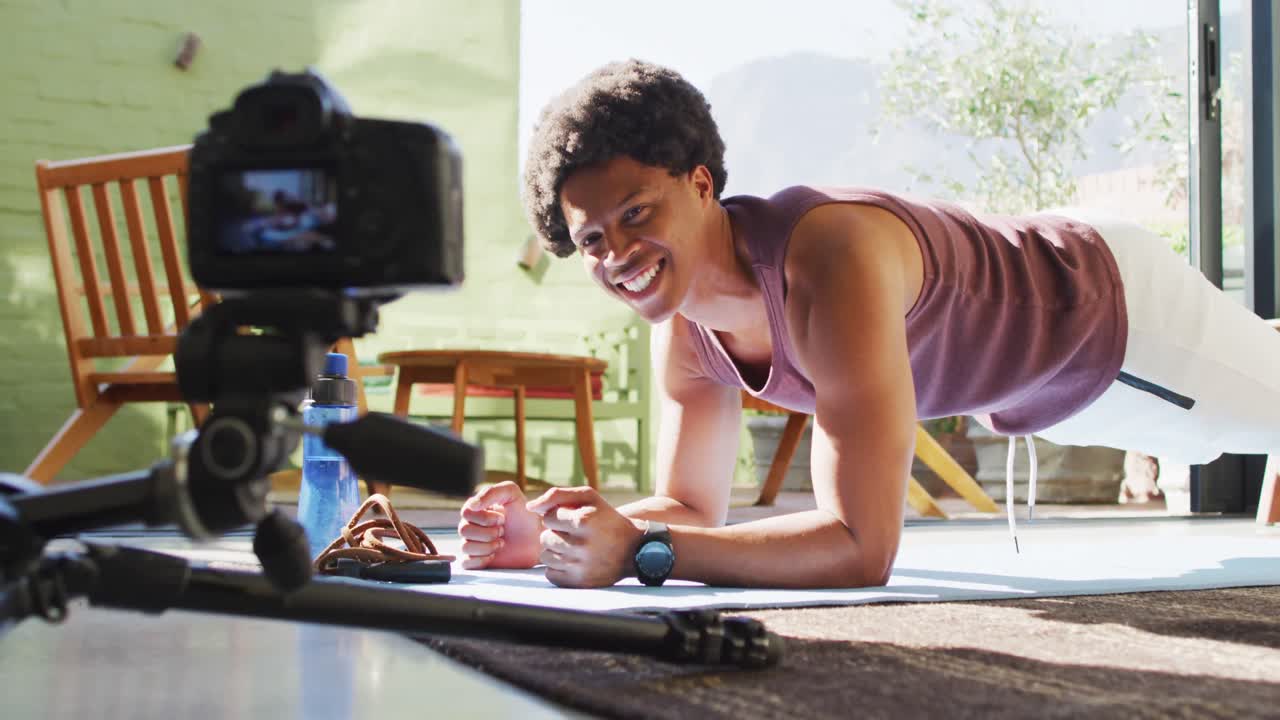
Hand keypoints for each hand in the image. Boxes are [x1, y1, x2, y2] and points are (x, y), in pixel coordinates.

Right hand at [457, 481, 541, 569]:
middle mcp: (470, 526)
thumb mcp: (512, 494)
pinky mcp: (475, 561)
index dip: (485, 518)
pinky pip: (466, 563)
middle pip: (463, 530)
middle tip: (503, 531)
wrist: (536, 541)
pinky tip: (494, 555)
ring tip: (501, 543)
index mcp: (476, 509)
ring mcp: (471, 544)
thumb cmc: (524, 516)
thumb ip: (492, 492)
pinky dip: (481, 560)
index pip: (466, 512)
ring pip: (465, 547)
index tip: (502, 519)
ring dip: (487, 546)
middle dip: (488, 532)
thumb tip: (472, 505)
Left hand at [525, 486, 644, 587]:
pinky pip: (550, 574)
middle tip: (574, 535)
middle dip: (556, 534)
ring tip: (574, 548)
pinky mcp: (579, 582)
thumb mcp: (588, 497)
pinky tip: (574, 562)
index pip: (548, 517)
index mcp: (584, 520)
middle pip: (545, 538)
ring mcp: (580, 565)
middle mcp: (582, 544)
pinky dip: (558, 568)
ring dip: (556, 551)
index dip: (559, 517)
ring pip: (545, 556)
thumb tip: (530, 507)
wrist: (634, 549)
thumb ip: (557, 495)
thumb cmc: (606, 519)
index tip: (574, 520)